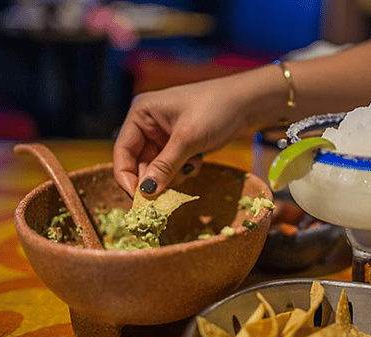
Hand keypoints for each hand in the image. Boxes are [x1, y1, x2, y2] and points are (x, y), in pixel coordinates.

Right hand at [113, 76, 254, 197]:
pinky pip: (173, 164)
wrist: (248, 102)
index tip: (138, 200)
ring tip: (193, 164)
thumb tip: (145, 193)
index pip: (123, 151)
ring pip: (157, 167)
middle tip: (168, 195)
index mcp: (141, 113)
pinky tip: (199, 160)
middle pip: (139, 162)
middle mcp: (148, 123)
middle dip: (155, 178)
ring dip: (173, 173)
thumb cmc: (216, 110)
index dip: (126, 177)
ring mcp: (165, 133)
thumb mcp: (188, 139)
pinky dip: (184, 168)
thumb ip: (164, 166)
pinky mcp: (181, 142)